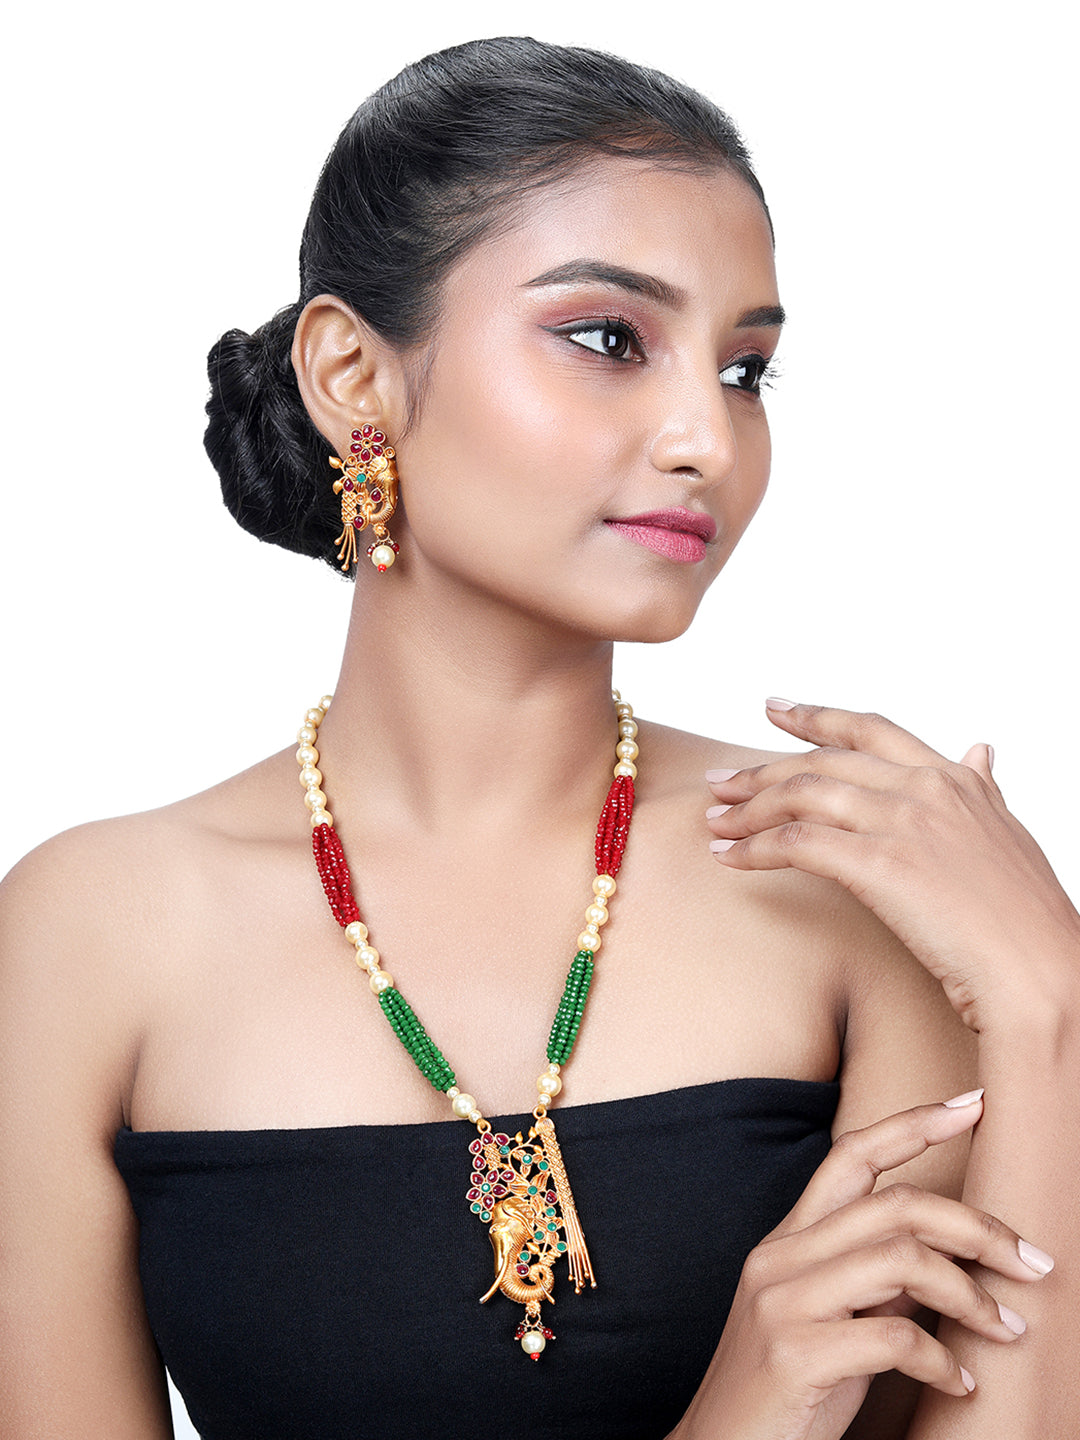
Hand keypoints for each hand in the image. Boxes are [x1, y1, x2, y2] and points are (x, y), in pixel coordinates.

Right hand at [670, 1093, 1053, 1439]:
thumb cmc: (785, 1393)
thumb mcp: (829, 1322)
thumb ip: (872, 1281)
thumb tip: (941, 1258)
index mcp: (787, 1240)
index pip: (851, 1157)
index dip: (913, 1125)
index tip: (973, 1104)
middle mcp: (781, 1257)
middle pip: (894, 1205)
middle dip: (977, 1227)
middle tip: (1035, 1262)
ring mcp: (783, 1302)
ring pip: (900, 1260)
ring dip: (971, 1296)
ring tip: (1008, 1330)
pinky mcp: (796, 1354)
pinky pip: (893, 1337)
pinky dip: (941, 1360)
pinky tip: (961, 1386)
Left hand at [705, 699, 1079, 1031]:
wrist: (1044, 974)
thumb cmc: (1026, 921)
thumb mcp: (1007, 836)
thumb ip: (984, 790)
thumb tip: (981, 750)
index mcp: (955, 780)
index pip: (871, 730)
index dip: (816, 716)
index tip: (774, 708)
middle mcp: (925, 789)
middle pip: (822, 761)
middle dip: (761, 769)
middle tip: (720, 780)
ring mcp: (902, 822)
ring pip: (801, 794)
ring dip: (747, 809)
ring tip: (714, 821)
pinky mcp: (879, 863)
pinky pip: (796, 843)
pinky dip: (754, 848)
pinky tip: (729, 859)